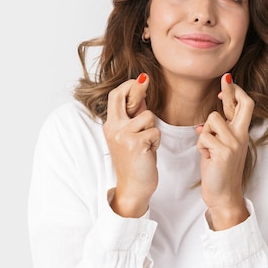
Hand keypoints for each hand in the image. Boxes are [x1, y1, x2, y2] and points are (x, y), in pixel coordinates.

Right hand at [103, 73, 159, 217]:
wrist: (133, 188)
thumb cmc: (135, 162)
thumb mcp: (130, 136)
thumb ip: (133, 116)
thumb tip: (140, 91)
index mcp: (111, 125)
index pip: (115, 96)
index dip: (129, 85)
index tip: (142, 79)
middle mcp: (113, 128)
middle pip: (122, 95)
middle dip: (136, 86)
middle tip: (146, 80)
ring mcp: (123, 135)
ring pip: (148, 116)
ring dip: (153, 129)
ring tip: (148, 143)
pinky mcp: (135, 143)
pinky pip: (155, 131)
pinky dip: (156, 141)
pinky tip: (150, 152)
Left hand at [196, 73, 252, 229]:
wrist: (224, 196)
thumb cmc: (219, 172)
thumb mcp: (220, 148)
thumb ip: (216, 135)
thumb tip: (203, 125)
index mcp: (241, 134)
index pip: (245, 106)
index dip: (236, 91)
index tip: (226, 82)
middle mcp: (241, 136)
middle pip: (243, 104)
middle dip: (231, 89)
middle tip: (225, 79)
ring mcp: (234, 143)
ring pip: (213, 119)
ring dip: (204, 133)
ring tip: (207, 149)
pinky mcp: (224, 151)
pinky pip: (204, 136)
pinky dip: (200, 146)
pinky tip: (206, 157)